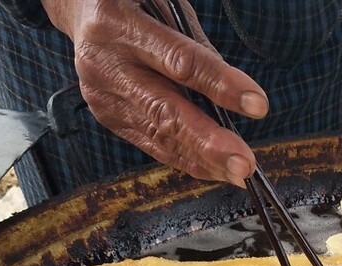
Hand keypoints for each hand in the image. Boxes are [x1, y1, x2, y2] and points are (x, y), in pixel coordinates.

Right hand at [40, 0, 268, 186]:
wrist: (83, 12)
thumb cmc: (137, 4)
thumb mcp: (165, 5)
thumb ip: (194, 45)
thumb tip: (233, 94)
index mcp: (119, 24)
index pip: (180, 61)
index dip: (220, 85)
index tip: (258, 105)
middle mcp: (106, 64)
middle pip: (164, 111)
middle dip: (209, 142)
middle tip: (244, 163)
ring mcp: (104, 96)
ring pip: (159, 136)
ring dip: (203, 159)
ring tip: (239, 173)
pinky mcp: (109, 117)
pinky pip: (153, 145)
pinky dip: (186, 159)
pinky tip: (214, 170)